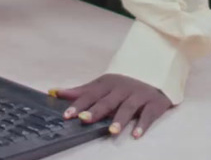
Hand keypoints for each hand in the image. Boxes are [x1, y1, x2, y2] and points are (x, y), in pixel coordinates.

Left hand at [54, 74, 171, 138]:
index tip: (67, 115)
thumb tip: (53, 92)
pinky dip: (142, 125)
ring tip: (111, 132)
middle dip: (95, 111)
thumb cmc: (123, 86)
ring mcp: (139, 95)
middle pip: (107, 101)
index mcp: (108, 83)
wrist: (156, 76)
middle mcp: (122, 88)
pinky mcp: (154, 104)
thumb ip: (80, 92)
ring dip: (119, 120)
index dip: (78, 104)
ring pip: (127, 108)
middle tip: (84, 120)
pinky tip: (136, 135)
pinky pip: (148, 115)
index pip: (91, 94)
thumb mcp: (102, 86)